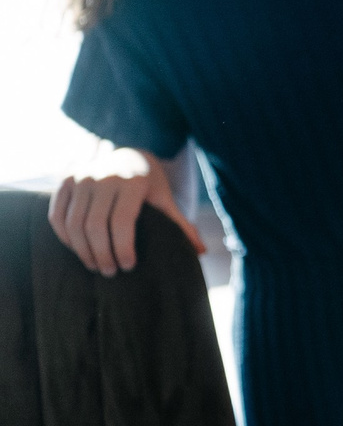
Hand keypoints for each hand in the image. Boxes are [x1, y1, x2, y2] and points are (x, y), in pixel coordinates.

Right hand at [49, 148, 202, 275]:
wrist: (127, 153)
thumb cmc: (149, 182)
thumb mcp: (165, 198)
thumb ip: (179, 223)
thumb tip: (202, 251)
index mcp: (132, 181)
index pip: (121, 222)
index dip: (122, 248)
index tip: (128, 266)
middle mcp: (103, 177)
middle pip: (95, 226)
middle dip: (102, 254)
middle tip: (110, 272)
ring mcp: (81, 177)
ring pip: (73, 224)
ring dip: (82, 250)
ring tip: (96, 265)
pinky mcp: (65, 181)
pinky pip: (57, 216)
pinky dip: (64, 237)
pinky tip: (78, 250)